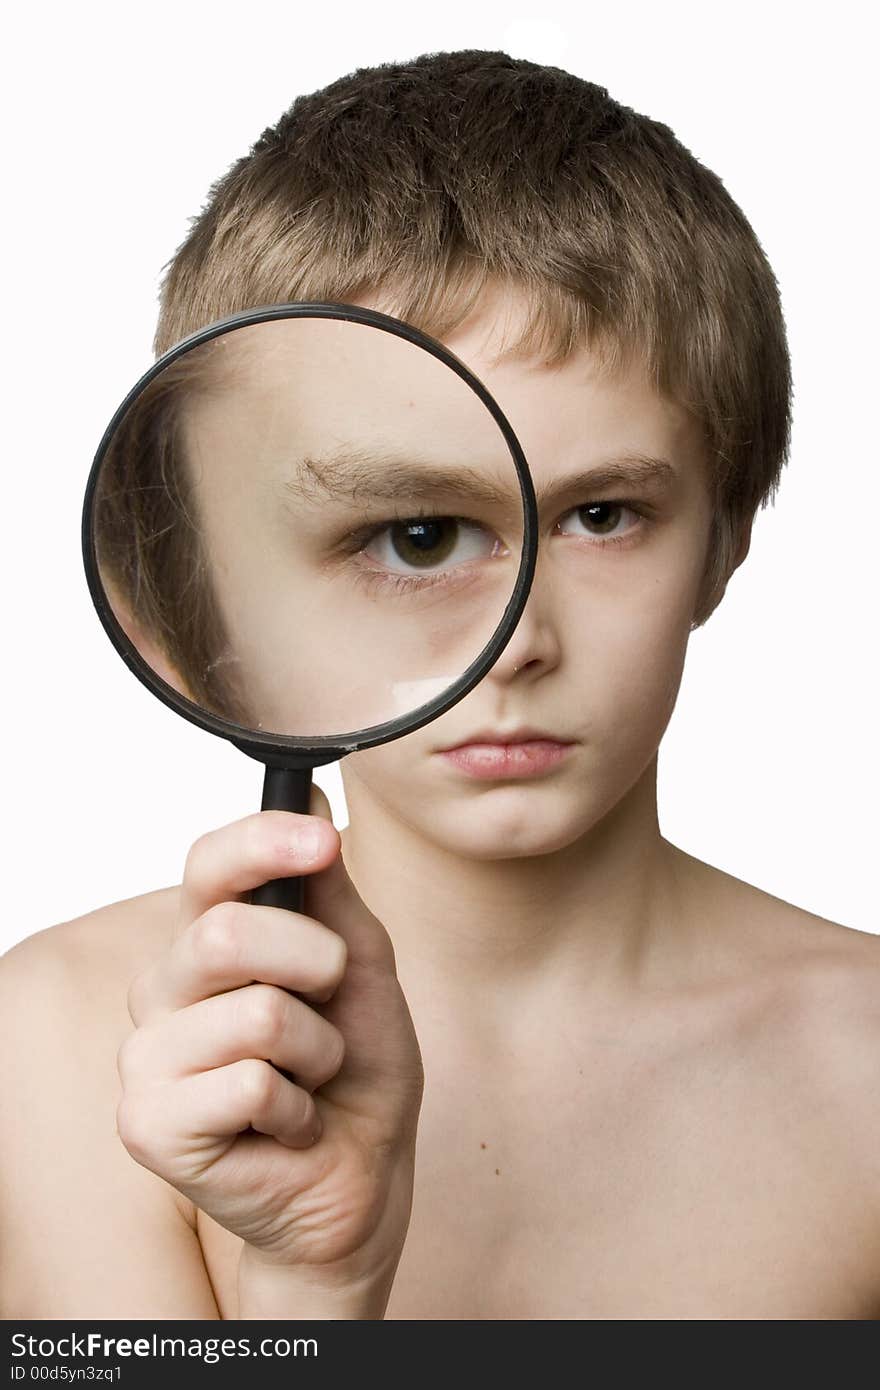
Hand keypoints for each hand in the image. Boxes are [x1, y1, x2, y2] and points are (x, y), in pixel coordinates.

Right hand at [116, 786, 423, 1299]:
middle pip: (227, 931)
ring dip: (317, 1050)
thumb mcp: (363, 964)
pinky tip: (287, 1125)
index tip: (323, 842)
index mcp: (207, 937)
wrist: (361, 1175)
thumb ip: (330, 892)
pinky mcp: (148, 1124)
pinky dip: (297, 1107)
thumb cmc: (358, 1067)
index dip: (261, 843)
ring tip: (309, 1078)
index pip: (209, 864)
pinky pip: (249, 1084)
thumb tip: (306, 802)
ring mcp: (147, 1056)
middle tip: (332, 1005)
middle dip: (317, 966)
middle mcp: (164, 987)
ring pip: (256, 1013)